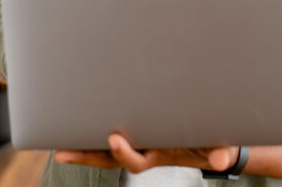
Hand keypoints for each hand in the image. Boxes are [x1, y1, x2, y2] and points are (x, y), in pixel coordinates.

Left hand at [54, 133, 239, 173]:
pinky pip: (117, 128)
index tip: (115, 138)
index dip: (124, 153)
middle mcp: (147, 148)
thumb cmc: (214, 143)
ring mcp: (142, 139)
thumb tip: (221, 159)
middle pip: (111, 157)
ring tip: (61, 141)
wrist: (214, 143)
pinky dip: (97, 128)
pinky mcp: (142, 126)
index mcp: (162, 153)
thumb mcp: (219, 148)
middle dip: (88, 155)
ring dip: (86, 143)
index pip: (138, 160)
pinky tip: (82, 120)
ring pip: (108, 146)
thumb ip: (220, 153)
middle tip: (63, 152)